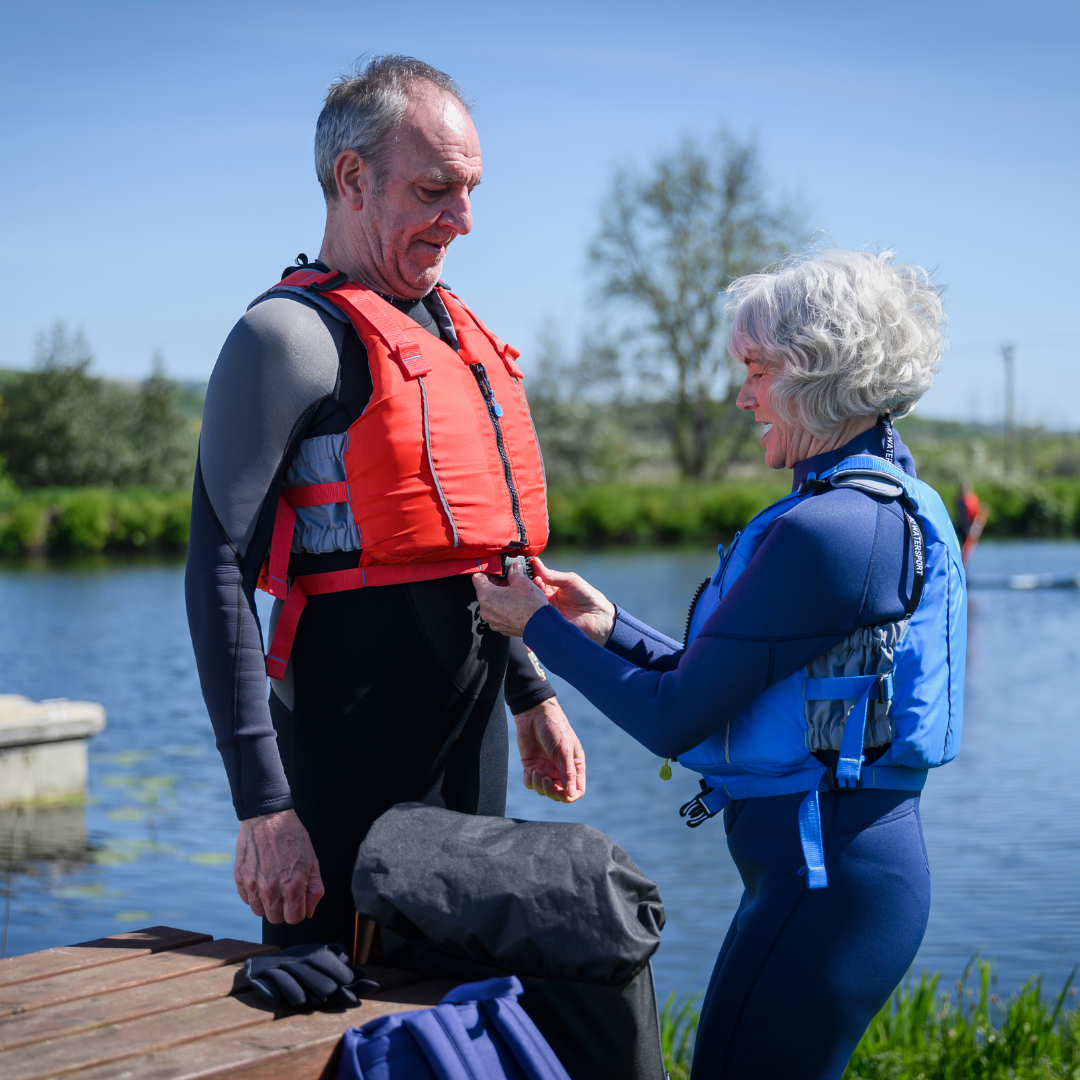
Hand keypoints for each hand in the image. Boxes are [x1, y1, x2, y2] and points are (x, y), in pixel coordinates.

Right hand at [234, 809, 323, 923]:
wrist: (268, 817)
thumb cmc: (293, 837)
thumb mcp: (312, 860)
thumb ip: (314, 889)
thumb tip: (309, 912)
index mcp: (292, 885)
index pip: (294, 919)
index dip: (298, 911)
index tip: (298, 901)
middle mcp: (271, 889)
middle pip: (276, 919)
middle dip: (283, 909)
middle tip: (286, 891)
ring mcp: (253, 885)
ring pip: (259, 912)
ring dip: (267, 903)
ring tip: (273, 884)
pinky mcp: (240, 879)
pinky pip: (247, 899)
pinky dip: (254, 894)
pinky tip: (262, 878)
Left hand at [473, 560, 548, 636]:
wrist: (541, 626)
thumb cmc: (530, 605)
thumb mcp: (522, 581)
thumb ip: (514, 572)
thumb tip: (514, 567)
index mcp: (486, 596)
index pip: (477, 578)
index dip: (486, 572)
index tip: (495, 570)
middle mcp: (485, 610)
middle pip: (484, 591)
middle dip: (495, 584)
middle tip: (508, 579)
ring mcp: (492, 621)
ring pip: (491, 603)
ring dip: (500, 596)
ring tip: (514, 592)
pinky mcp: (500, 628)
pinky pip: (497, 614)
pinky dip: (503, 608)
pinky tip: (515, 604)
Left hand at [514, 697, 585, 802]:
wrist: (534, 714)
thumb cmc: (554, 728)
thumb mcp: (564, 750)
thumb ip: (568, 773)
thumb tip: (572, 794)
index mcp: (574, 766)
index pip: (576, 791)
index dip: (570, 796)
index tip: (562, 792)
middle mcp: (560, 770)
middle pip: (559, 794)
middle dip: (552, 792)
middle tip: (546, 780)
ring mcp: (545, 768)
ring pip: (544, 791)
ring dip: (540, 786)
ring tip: (537, 772)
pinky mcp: (531, 766)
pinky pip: (530, 783)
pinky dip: (530, 781)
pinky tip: (530, 770)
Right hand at [529, 557, 615, 644]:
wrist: (598, 617)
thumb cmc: (587, 596)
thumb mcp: (569, 580)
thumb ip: (551, 574)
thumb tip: (535, 562)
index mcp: (551, 587)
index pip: (534, 578)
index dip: (529, 573)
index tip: (523, 566)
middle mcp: (545, 599)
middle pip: (529, 590)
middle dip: (525, 584)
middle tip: (522, 578)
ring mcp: (544, 611)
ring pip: (529, 602)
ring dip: (526, 595)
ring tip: (526, 589)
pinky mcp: (545, 622)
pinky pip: (534, 615)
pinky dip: (531, 609)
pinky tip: (529, 603)